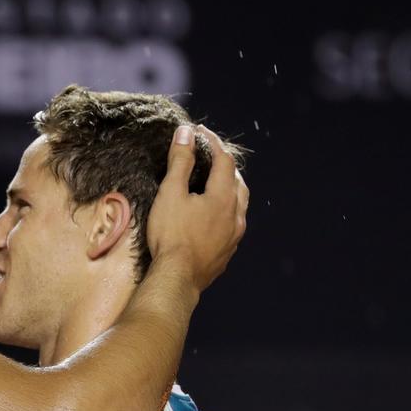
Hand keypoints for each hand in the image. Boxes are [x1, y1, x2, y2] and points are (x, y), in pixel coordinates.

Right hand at [146, 124, 248, 291]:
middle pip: (238, 182)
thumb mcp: (171, 193)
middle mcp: (236, 214)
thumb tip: (186, 134)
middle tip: (211, 157)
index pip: (224, 160)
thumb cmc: (171, 235)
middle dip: (226, 166)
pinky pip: (233, 225)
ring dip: (230, 190)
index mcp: (224, 196)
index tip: (200, 133)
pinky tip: (215, 218)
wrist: (177, 278)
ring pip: (240, 205)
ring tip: (216, 185)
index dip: (213, 143)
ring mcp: (234, 236)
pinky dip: (227, 212)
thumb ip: (180, 162)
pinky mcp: (227, 252)